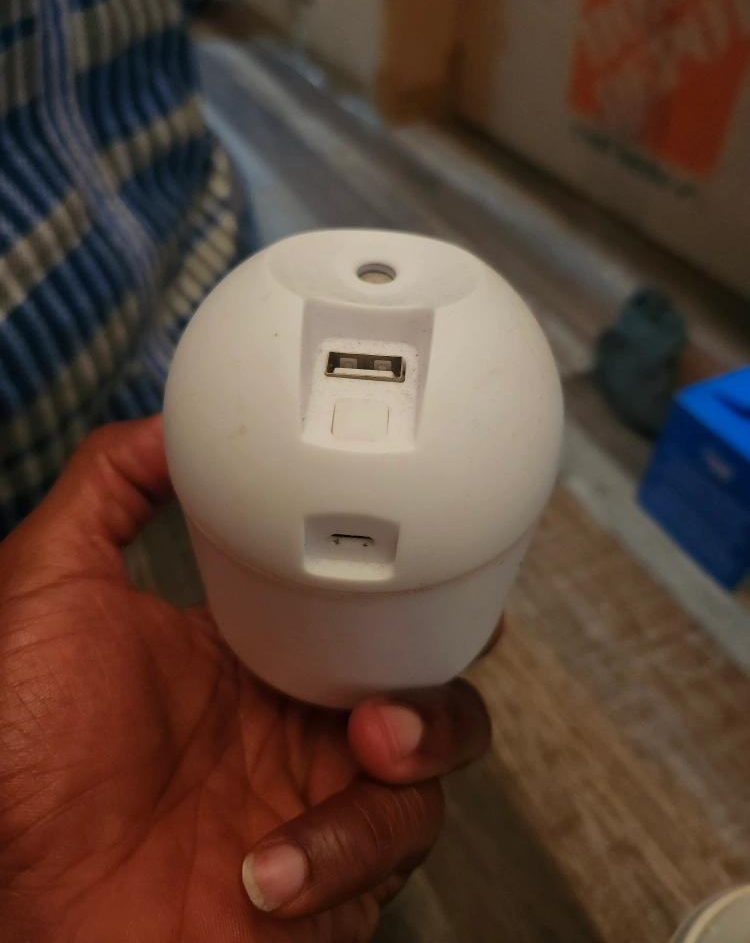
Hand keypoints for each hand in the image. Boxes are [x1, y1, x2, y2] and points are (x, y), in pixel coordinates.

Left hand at [0, 417, 492, 942]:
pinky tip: (271, 862)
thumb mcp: (47, 590)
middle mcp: (294, 713)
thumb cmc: (19, 761)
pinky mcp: (337, 872)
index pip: (341, 589)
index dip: (387, 563)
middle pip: (416, 655)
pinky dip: (349, 843)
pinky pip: (397, 840)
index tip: (406, 533)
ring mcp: (320, 789)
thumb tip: (167, 424)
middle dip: (444, 640)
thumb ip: (104, 491)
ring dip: (424, 735)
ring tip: (369, 741)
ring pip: (439, 742)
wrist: (23, 910)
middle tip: (432, 630)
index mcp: (247, 646)